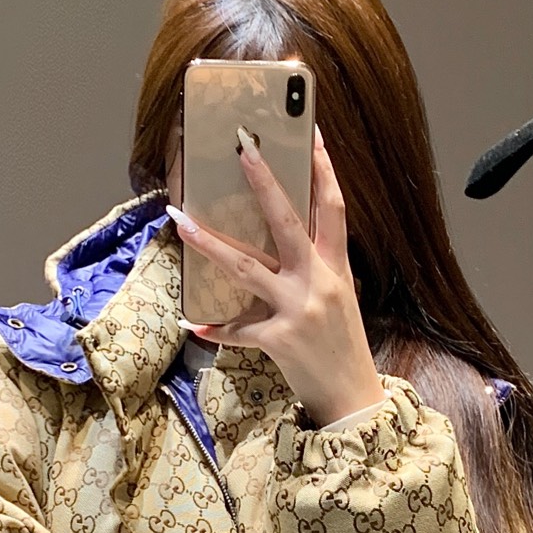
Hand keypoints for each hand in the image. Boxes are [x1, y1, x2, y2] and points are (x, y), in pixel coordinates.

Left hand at [172, 125, 385, 427]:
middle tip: (242, 148)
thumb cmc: (342, 345)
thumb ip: (315, 269)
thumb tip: (281, 242)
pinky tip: (192, 325)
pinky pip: (238, 330)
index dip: (324, 169)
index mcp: (336, 268)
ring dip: (210, 243)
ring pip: (247, 268)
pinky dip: (216, 329)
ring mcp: (298, 309)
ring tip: (180, 221)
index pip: (332, 208)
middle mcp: (319, 282)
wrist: (353, 398)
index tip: (313, 134)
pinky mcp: (280, 339)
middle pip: (287, 222)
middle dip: (264, 182)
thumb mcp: (338, 298)